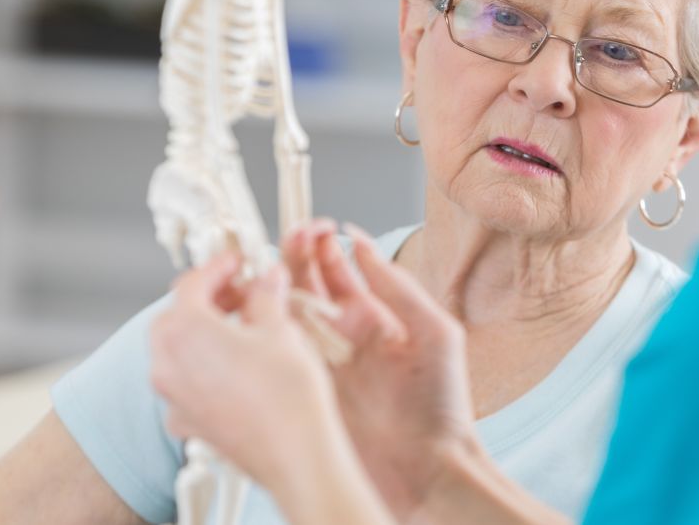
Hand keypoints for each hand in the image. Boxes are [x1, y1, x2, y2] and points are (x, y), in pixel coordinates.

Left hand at [149, 252, 342, 495]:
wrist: (296, 454)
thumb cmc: (288, 390)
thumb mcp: (280, 328)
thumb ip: (265, 296)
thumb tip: (266, 277)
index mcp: (184, 330)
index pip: (191, 283)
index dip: (218, 267)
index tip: (239, 262)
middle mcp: (166, 362)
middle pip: (175, 316)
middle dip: (206, 300)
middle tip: (242, 293)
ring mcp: (172, 396)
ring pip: (175, 351)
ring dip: (202, 333)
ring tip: (242, 329)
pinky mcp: (186, 422)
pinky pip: (184, 384)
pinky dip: (203, 369)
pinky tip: (234, 369)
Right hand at [281, 221, 477, 518]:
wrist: (429, 472)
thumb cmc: (442, 407)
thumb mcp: (434, 333)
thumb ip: (398, 287)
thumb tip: (365, 243)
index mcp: (371, 321)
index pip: (338, 273)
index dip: (324, 246)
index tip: (316, 226)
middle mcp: (340, 339)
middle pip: (305, 286)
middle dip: (295, 257)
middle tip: (291, 235)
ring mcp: (318, 364)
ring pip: (284, 315)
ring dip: (274, 287)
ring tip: (270, 265)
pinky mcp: (302, 391)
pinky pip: (275, 354)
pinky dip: (261, 329)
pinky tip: (256, 309)